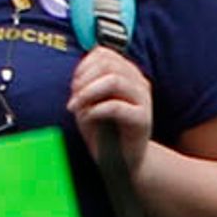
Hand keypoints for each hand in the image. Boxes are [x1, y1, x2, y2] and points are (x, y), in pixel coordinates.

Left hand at [69, 45, 155, 177]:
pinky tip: (87, 118)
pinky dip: (95, 110)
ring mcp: (144, 100)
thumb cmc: (103, 131)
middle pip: (108, 64)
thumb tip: (80, 70)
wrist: (120, 162)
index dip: (82, 66)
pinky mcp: (143, 120)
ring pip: (115, 80)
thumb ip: (87, 83)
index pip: (104, 54)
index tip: (73, 86)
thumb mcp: (90, 102)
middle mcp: (139, 83)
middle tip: (73, 99)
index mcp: (127, 74)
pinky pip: (116, 106)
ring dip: (88, 92)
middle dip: (83, 79)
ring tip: (76, 108)